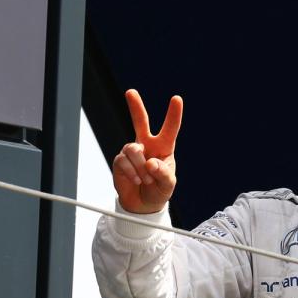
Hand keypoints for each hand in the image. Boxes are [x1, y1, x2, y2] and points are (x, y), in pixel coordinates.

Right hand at [112, 89, 182, 213]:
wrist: (142, 205)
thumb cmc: (159, 190)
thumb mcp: (168, 185)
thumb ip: (163, 174)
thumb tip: (150, 162)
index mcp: (164, 147)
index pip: (170, 128)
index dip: (173, 114)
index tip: (177, 98)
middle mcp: (147, 145)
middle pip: (140, 122)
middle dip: (135, 107)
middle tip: (130, 92)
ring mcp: (132, 152)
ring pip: (133, 149)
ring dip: (140, 167)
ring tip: (146, 179)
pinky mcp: (120, 161)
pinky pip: (124, 161)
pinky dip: (131, 173)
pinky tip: (136, 180)